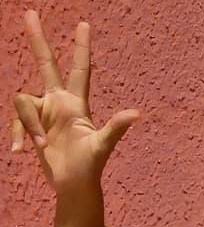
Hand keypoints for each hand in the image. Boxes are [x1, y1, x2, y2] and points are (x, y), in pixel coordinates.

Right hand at [11, 10, 138, 191]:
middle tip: (30, 12)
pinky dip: (18, 134)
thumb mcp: (102, 145)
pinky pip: (16, 121)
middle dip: (38, 40)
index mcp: (77, 103)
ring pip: (22, 101)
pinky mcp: (31, 124)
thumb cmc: (90, 166)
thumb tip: (137, 114)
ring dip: (30, 125)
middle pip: (46, 64)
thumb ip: (116, 127)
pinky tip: (20, 151)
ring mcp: (43, 113)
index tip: (83, 24)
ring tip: (40, 145)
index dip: (81, 47)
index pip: (80, 69)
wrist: (73, 184)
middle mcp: (58, 102)